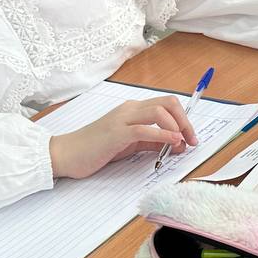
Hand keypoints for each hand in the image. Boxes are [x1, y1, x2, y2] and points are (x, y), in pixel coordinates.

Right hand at [49, 96, 197, 179]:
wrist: (66, 154)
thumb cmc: (97, 148)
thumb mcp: (131, 144)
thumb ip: (153, 141)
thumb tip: (178, 143)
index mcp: (134, 109)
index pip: (167, 104)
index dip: (184, 118)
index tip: (191, 136)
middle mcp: (130, 109)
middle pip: (168, 103)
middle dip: (185, 120)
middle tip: (191, 139)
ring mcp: (122, 119)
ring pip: (159, 111)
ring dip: (177, 126)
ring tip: (182, 142)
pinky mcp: (116, 133)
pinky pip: (145, 129)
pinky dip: (163, 134)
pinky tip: (172, 142)